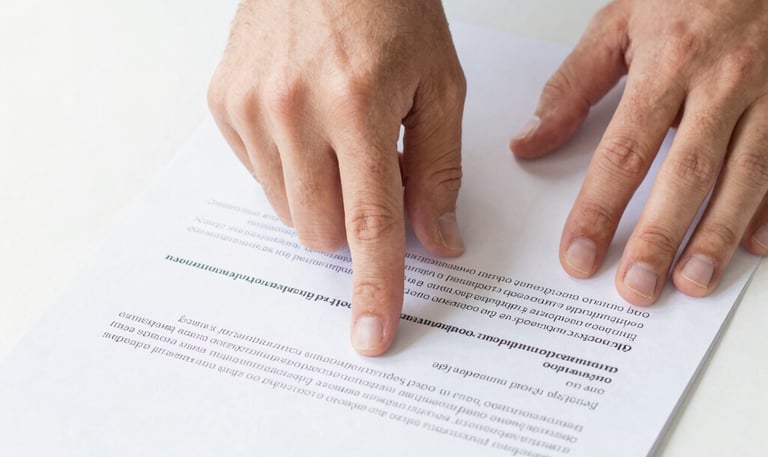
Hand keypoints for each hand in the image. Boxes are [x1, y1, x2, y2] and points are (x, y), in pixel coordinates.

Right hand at [208, 0, 465, 354]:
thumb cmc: (391, 6)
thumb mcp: (439, 83)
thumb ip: (437, 169)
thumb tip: (437, 240)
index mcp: (357, 104)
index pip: (369, 224)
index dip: (375, 286)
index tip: (372, 334)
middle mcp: (293, 109)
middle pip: (321, 230)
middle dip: (352, 223)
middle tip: (370, 172)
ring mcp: (249, 106)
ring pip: (287, 210)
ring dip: (321, 195)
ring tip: (337, 137)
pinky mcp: (223, 101)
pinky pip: (258, 176)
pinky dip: (289, 167)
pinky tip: (304, 121)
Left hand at [511, 0, 767, 304]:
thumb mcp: (619, 23)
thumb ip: (572, 87)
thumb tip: (528, 143)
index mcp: (669, 63)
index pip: (623, 152)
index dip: (599, 209)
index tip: (578, 254)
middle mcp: (723, 82)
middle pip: (686, 173)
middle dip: (660, 237)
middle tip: (636, 287)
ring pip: (746, 175)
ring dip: (717, 234)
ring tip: (692, 282)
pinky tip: (754, 247)